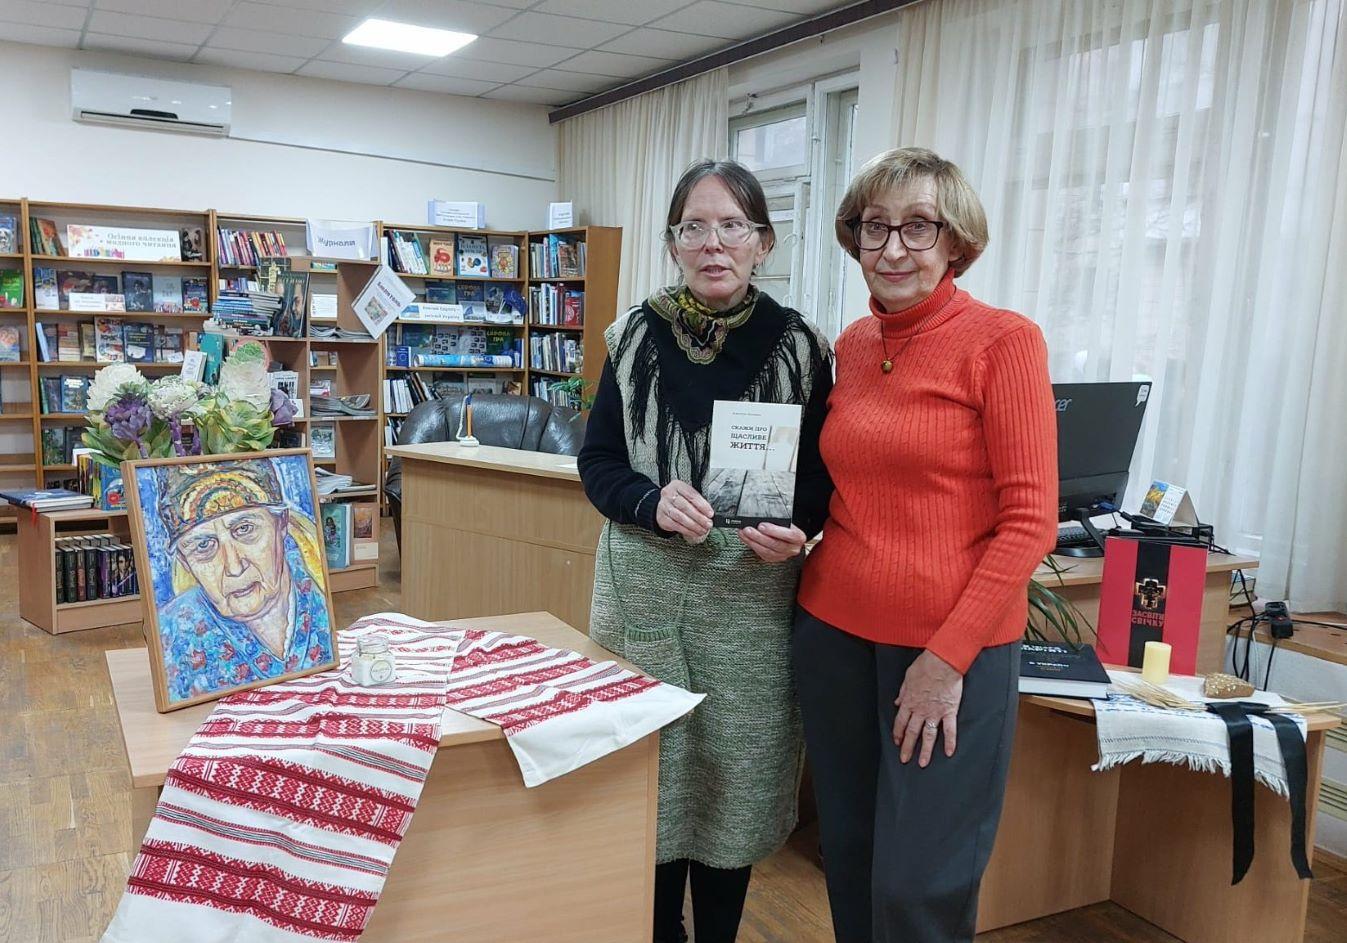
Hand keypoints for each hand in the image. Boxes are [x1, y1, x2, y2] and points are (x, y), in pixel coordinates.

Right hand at [655, 480, 713, 543]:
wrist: (664, 506)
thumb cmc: (680, 499)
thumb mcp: (688, 495)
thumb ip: (698, 502)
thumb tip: (709, 514)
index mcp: (677, 485)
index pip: (691, 495)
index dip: (702, 505)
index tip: (710, 514)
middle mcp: (668, 494)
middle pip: (685, 507)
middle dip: (699, 517)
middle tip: (708, 524)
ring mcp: (663, 506)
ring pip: (680, 517)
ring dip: (694, 526)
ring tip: (702, 530)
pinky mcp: (662, 518)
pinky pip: (676, 526)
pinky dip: (687, 530)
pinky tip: (694, 532)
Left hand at [738, 522, 806, 562]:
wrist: (788, 535)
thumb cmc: (786, 526)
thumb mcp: (785, 520)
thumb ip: (777, 520)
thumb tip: (761, 517)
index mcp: (798, 537)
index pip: (789, 535)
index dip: (774, 531)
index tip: (762, 525)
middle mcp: (792, 548)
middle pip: (776, 545)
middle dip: (759, 537)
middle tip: (748, 530)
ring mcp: (783, 555)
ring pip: (767, 551)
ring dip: (753, 542)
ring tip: (744, 534)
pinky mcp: (774, 559)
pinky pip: (762, 554)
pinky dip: (752, 545)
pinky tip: (746, 539)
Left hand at [893, 650, 963, 766]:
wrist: (942, 662)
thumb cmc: (925, 666)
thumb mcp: (907, 678)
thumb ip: (902, 692)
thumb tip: (897, 702)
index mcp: (909, 702)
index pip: (900, 722)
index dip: (898, 734)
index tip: (897, 742)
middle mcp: (920, 710)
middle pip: (912, 732)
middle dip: (907, 747)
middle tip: (904, 759)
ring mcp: (935, 712)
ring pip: (928, 735)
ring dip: (925, 750)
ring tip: (923, 763)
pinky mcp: (949, 711)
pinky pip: (949, 730)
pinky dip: (950, 742)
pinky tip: (949, 752)